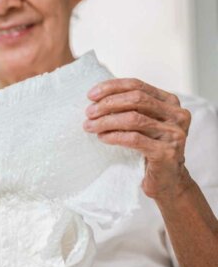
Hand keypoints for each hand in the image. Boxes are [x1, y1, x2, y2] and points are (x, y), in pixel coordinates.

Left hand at [83, 78, 193, 200]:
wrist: (167, 181)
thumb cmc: (150, 149)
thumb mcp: (143, 124)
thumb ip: (130, 109)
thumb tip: (96, 99)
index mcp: (170, 102)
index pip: (137, 85)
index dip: (112, 87)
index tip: (91, 95)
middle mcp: (177, 115)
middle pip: (136, 99)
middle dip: (107, 104)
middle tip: (88, 113)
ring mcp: (174, 133)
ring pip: (134, 119)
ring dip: (106, 121)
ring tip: (89, 126)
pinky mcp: (167, 152)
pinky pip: (134, 139)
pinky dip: (114, 136)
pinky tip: (102, 137)